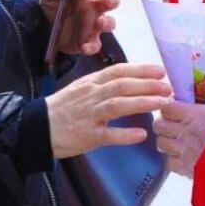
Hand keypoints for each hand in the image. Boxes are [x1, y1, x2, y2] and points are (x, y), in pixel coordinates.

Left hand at [39, 0, 119, 55]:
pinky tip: (85, 47)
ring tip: (100, 22)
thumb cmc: (53, 7)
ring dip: (107, 22)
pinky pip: (96, 44)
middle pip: (110, 1)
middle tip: (106, 0)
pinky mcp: (90, 41)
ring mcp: (94, 25)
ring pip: (109, 22)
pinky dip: (92, 46)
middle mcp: (93, 7)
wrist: (47, 31)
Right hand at [46, 63, 169, 159]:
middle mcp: (91, 95)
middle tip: (168, 87)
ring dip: (142, 102)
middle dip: (147, 85)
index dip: (140, 69)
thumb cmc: (62, 109)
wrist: (36, 128)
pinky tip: (141, 134)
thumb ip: (103, 85)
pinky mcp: (86, 135)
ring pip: (117, 105)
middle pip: (122, 85)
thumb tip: (129, 81)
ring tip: (162, 103)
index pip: (118, 71)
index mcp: (91, 83)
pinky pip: (107, 135)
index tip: (160, 70)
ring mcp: (88, 115)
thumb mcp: (81, 89)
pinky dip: (125, 135)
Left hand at [154, 99, 204, 177]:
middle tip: (173, 125)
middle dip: (164, 124)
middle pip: (159, 125)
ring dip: (166, 141)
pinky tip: (182, 156)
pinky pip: (168, 162)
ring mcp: (184, 150)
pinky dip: (172, 159)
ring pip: (161, 143)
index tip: (175, 109)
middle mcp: (186, 131)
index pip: (167, 107)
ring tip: (176, 141)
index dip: (169, 108)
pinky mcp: (186, 168)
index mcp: (196, 114)